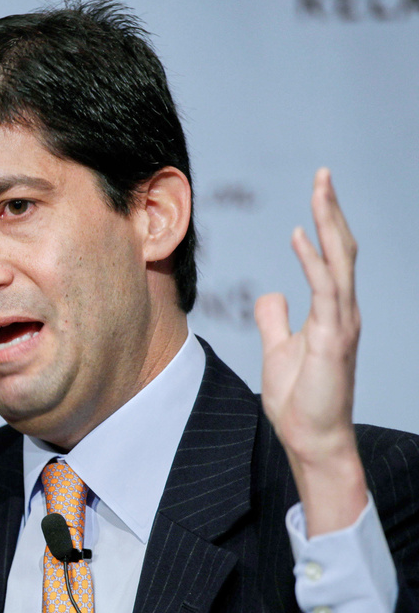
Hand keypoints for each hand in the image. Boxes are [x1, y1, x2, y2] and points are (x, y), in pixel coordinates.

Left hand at [255, 169, 367, 536]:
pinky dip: (314, 260)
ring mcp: (341, 323)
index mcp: (330, 312)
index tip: (317, 191)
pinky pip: (326, 290)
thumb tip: (271, 293)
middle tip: (323, 174)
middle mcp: (341, 311)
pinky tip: (300, 235)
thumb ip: (276, 319)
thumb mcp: (278, 349)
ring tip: (319, 188)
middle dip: (331, 210)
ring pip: (339, 261)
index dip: (324, 224)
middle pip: (340, 250)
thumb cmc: (299, 398)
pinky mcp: (333, 338)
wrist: (311, 438)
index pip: (330, 257)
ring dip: (328, 223)